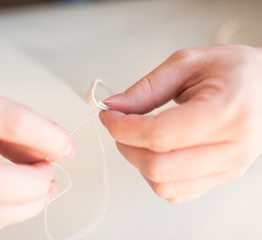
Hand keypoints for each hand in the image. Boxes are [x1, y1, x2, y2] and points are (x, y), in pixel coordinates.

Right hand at [0, 72, 75, 234]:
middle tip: (48, 174)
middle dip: (35, 184)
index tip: (67, 148)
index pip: (10, 123)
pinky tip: (17, 199)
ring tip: (42, 189)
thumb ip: (18, 127)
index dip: (49, 139)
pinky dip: (9, 214)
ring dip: (28, 205)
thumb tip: (53, 154)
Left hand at [100, 45, 261, 202]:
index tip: (109, 116)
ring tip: (139, 137)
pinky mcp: (222, 177)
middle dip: (126, 146)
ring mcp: (228, 168)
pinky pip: (176, 192)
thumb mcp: (188, 64)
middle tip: (119, 126)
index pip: (160, 135)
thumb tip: (114, 106)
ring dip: (138, 162)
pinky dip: (155, 175)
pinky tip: (157, 151)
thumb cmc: (234, 71)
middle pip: (158, 167)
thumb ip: (147, 88)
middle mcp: (231, 148)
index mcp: (225, 113)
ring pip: (164, 185)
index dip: (124, 128)